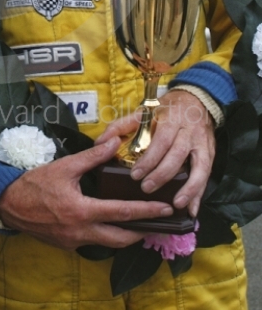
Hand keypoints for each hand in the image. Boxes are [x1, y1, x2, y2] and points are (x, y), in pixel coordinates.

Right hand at [0, 136, 173, 250]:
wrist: (9, 204)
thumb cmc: (36, 183)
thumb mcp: (65, 166)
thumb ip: (92, 157)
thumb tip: (114, 142)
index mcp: (82, 211)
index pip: (123, 213)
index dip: (147, 212)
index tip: (166, 210)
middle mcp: (81, 231)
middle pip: (122, 238)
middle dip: (144, 232)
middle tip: (161, 225)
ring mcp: (74, 242)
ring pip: (109, 244)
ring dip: (126, 236)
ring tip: (141, 226)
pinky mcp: (68, 246)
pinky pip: (93, 243)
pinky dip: (106, 235)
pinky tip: (111, 225)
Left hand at [97, 90, 214, 216]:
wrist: (196, 100)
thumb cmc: (165, 109)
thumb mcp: (143, 112)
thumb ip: (120, 126)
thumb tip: (100, 143)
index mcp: (170, 119)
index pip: (161, 140)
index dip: (150, 159)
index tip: (135, 175)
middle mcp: (188, 131)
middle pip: (177, 154)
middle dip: (162, 174)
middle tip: (146, 188)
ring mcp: (202, 143)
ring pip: (198, 167)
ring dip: (188, 188)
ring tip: (175, 204)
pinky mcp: (210, 153)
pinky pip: (206, 175)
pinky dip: (199, 193)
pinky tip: (192, 209)